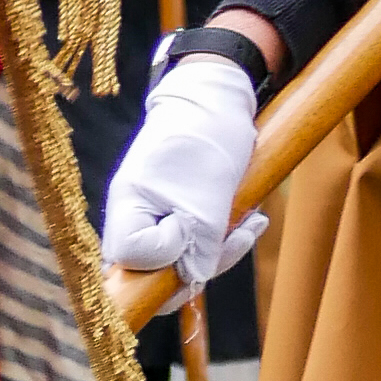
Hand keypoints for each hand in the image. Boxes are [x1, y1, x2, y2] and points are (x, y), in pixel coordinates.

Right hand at [102, 48, 265, 290]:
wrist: (219, 100)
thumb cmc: (207, 139)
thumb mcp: (207, 198)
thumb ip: (198, 246)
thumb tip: (193, 281)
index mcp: (128, 206)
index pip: (129, 258)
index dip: (163, 256)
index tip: (186, 228)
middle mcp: (136, 216)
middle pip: (154, 271)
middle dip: (199, 265)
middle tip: (235, 238)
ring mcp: (158, 216)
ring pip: (183, 262)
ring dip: (224, 250)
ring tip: (252, 225)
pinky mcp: (181, 214)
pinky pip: (200, 245)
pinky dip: (227, 239)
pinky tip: (252, 222)